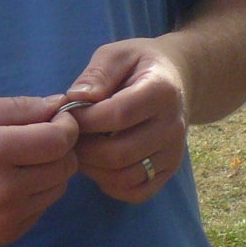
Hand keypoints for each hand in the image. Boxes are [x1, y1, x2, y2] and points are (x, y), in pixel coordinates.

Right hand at [0, 96, 78, 246]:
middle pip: (65, 166)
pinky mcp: (4, 237)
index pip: (60, 141)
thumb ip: (18, 107)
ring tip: (21, 161)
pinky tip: (9, 184)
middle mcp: (5, 190)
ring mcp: (6, 218)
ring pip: (58, 189)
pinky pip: (41, 209)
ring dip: (50, 172)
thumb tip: (59, 104)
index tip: (55, 119)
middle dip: (60, 148)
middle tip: (38, 139)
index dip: (66, 126)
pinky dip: (36, 194)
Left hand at [60, 39, 190, 201]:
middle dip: (83, 149)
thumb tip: (76, 99)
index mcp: (162, 91)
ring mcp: (173, 152)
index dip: (85, 119)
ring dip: (93, 169)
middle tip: (70, 136)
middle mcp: (173, 126)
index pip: (118, 115)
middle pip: (118, 153)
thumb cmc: (139, 65)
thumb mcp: (117, 54)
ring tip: (82, 149)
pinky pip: (135, 192)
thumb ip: (97, 74)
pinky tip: (101, 164)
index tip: (68, 112)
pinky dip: (110, 185)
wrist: (176, 79)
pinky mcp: (169, 171)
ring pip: (124, 178)